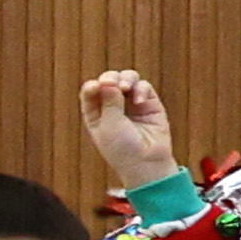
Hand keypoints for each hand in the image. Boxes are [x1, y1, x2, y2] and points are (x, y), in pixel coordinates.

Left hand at [81, 68, 181, 191]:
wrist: (147, 162)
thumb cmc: (122, 148)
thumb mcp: (109, 125)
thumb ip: (109, 102)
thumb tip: (109, 81)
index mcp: (95, 113)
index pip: (91, 91)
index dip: (92, 86)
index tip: (95, 87)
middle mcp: (113, 106)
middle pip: (109, 81)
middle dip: (110, 78)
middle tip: (111, 83)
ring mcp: (131, 104)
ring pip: (127, 80)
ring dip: (126, 79)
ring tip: (125, 88)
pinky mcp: (149, 104)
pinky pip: (144, 87)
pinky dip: (141, 89)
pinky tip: (139, 101)